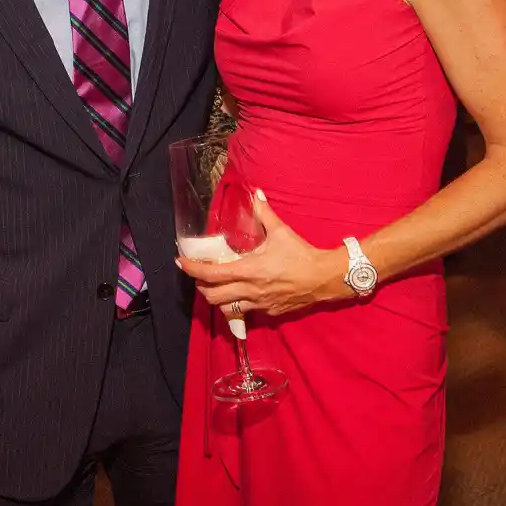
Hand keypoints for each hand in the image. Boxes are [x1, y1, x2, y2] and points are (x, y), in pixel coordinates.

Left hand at [176, 191, 348, 317]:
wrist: (324, 278)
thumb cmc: (301, 254)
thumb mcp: (281, 232)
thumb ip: (264, 213)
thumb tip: (256, 193)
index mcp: (249, 270)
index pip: (211, 275)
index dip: (192, 270)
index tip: (181, 262)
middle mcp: (250, 290)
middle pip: (212, 297)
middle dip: (201, 288)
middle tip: (200, 276)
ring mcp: (259, 304)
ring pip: (226, 310)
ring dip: (217, 299)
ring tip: (216, 287)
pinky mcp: (269, 312)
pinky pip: (245, 312)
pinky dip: (236, 305)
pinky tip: (240, 294)